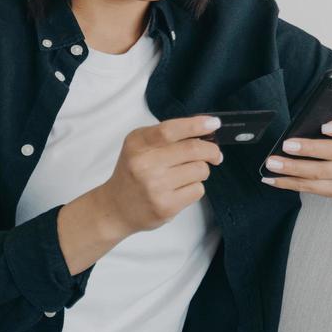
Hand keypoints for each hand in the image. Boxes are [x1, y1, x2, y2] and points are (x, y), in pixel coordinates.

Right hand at [92, 115, 224, 234]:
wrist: (116, 208)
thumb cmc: (133, 173)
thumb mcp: (139, 146)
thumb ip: (167, 135)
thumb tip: (205, 128)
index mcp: (137, 144)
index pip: (170, 130)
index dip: (196, 125)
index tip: (213, 123)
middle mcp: (144, 164)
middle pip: (193, 150)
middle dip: (211, 150)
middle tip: (215, 154)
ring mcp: (155, 187)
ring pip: (200, 170)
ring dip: (200, 171)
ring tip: (186, 175)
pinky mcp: (166, 206)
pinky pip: (198, 190)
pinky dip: (195, 188)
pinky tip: (180, 190)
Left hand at [260, 114, 331, 196]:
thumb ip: (327, 118)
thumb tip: (299, 124)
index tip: (324, 127)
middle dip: (309, 149)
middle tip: (286, 145)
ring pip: (321, 173)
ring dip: (294, 169)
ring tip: (273, 163)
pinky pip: (312, 188)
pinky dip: (289, 183)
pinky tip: (273, 178)